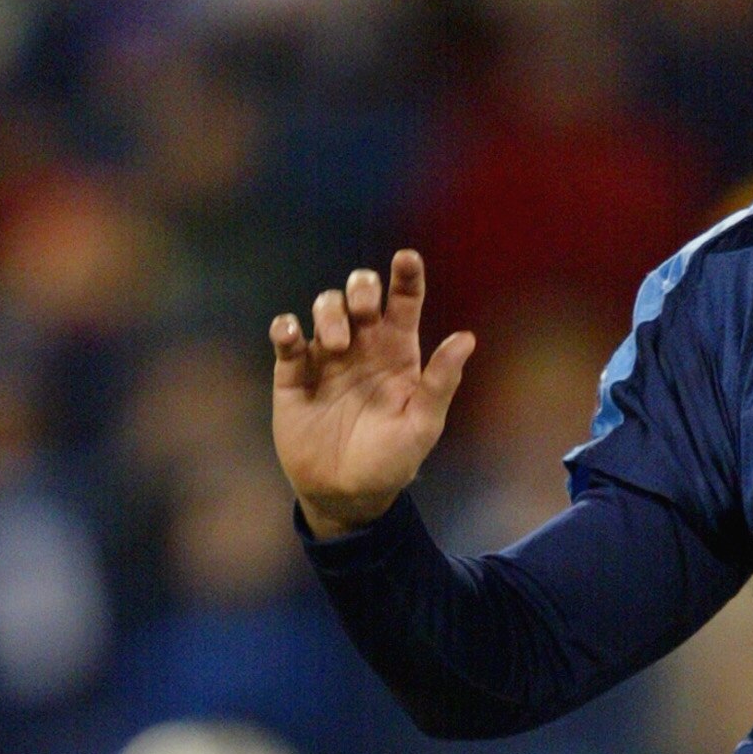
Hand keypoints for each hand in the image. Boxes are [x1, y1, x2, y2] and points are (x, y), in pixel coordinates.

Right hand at [269, 248, 474, 537]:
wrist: (344, 495)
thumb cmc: (390, 462)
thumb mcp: (422, 427)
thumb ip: (441, 383)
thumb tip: (467, 337)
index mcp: (398, 352)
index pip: (404, 302)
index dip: (406, 276)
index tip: (407, 258)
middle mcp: (363, 346)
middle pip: (360, 292)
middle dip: (362, 287)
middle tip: (365, 311)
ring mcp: (326, 357)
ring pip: (325, 307)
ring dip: (330, 313)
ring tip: (336, 347)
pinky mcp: (292, 374)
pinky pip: (286, 338)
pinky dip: (286, 329)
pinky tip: (292, 336)